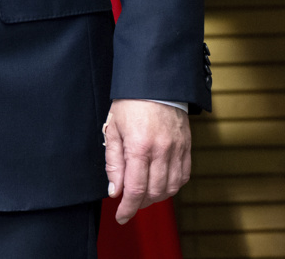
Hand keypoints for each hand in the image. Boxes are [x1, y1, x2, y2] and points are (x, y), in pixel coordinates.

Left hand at [104, 99, 191, 223]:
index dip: (127, 207)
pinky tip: (160, 185)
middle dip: (140, 204)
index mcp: (139, 146)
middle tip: (129, 204)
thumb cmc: (130, 104)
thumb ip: (113, 162)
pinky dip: (172, 186)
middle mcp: (161, 151)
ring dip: (156, 197)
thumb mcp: (113, 129)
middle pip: (154, 192)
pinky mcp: (187, 149)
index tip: (121, 216)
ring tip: (143, 195)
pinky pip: (183, 177)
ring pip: (170, 188)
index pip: (135, 189)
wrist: (155, 84)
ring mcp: (177, 151)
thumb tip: (114, 190)